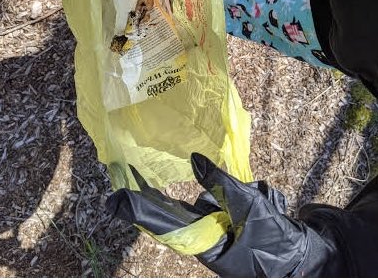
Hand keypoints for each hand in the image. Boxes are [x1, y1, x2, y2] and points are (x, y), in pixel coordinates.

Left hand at [107, 153, 335, 276]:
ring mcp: (211, 234)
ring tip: (219, 192)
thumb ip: (220, 182)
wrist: (302, 259)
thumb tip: (192, 159)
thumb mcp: (250, 207)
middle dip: (152, 194)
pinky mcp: (221, 226)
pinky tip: (231, 190)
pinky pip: (207, 205)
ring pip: (193, 205)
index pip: (164, 224)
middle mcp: (202, 241)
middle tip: (126, 172)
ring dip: (205, 194)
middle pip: (170, 213)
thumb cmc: (276, 239)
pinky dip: (212, 191)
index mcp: (204, 245)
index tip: (116, 198)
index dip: (140, 211)